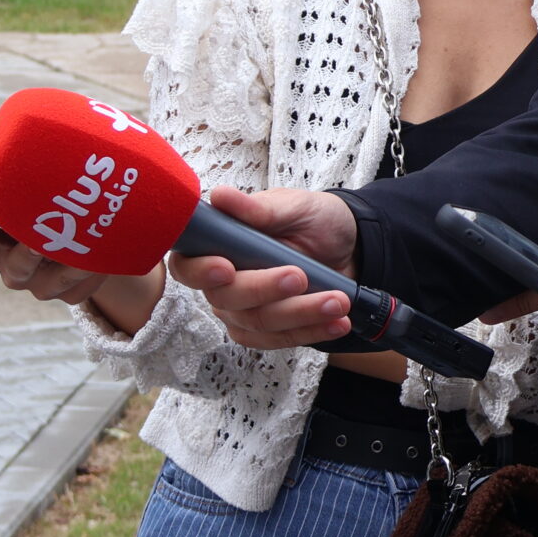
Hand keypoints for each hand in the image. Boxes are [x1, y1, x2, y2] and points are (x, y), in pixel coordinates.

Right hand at [0, 183, 163, 332]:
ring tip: (83, 241)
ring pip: (49, 282)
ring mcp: (41, 285)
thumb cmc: (43, 205)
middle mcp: (13, 269)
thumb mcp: (22, 192)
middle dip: (26, 254)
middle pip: (14, 267)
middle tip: (36, 240)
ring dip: (67, 260)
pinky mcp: (70, 293)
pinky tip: (99, 256)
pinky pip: (77, 286)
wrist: (87, 230)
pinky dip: (89, 269)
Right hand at [167, 187, 362, 349]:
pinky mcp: (268, 331)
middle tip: (300, 276)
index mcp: (218, 244)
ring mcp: (243, 309)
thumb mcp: (292, 206)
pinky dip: (312, 331)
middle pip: (226, 298)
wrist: (349, 247)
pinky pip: (281, 340)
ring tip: (337, 300)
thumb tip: (220, 196)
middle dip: (264, 289)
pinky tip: (338, 321)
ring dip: (300, 313)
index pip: (187, 265)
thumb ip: (257, 208)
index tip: (226, 268)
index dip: (200, 271)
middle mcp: (223, 281)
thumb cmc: (312, 220)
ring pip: (258, 323)